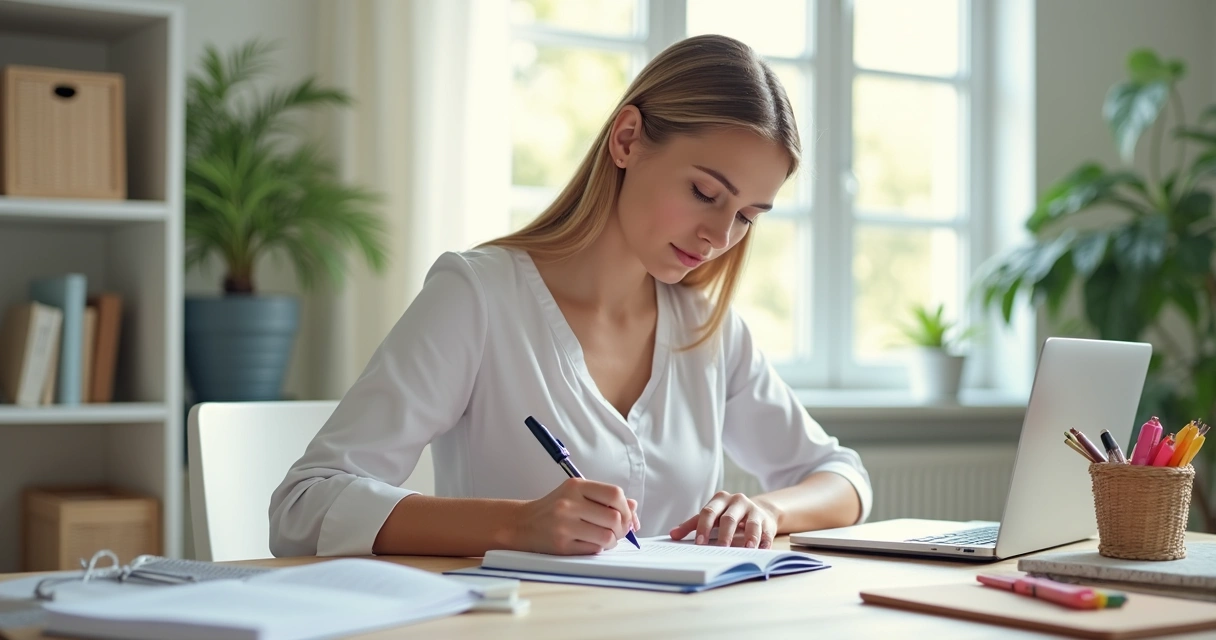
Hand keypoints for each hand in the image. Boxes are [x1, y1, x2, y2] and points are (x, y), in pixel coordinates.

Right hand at [512, 478, 640, 554]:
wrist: (522, 524)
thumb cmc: (554, 509)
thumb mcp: (577, 495)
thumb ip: (604, 498)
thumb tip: (633, 507)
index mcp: (576, 486)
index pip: (614, 494)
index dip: (627, 508)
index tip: (628, 517)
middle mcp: (569, 503)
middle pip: (614, 517)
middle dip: (622, 528)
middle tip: (618, 532)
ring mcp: (564, 525)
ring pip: (607, 536)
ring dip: (612, 541)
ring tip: (606, 539)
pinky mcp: (561, 545)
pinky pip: (594, 550)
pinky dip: (598, 549)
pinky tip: (591, 544)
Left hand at [669, 491, 776, 548]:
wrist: (757, 511)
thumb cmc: (727, 515)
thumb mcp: (710, 516)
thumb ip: (692, 525)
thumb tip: (672, 535)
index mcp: (720, 499)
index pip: (709, 512)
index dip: (703, 528)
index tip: (700, 543)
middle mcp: (737, 501)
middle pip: (729, 518)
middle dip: (725, 534)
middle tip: (721, 549)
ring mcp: (753, 510)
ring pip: (750, 523)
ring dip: (749, 537)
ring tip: (746, 548)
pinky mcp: (766, 520)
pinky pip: (766, 531)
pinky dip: (764, 541)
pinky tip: (762, 550)